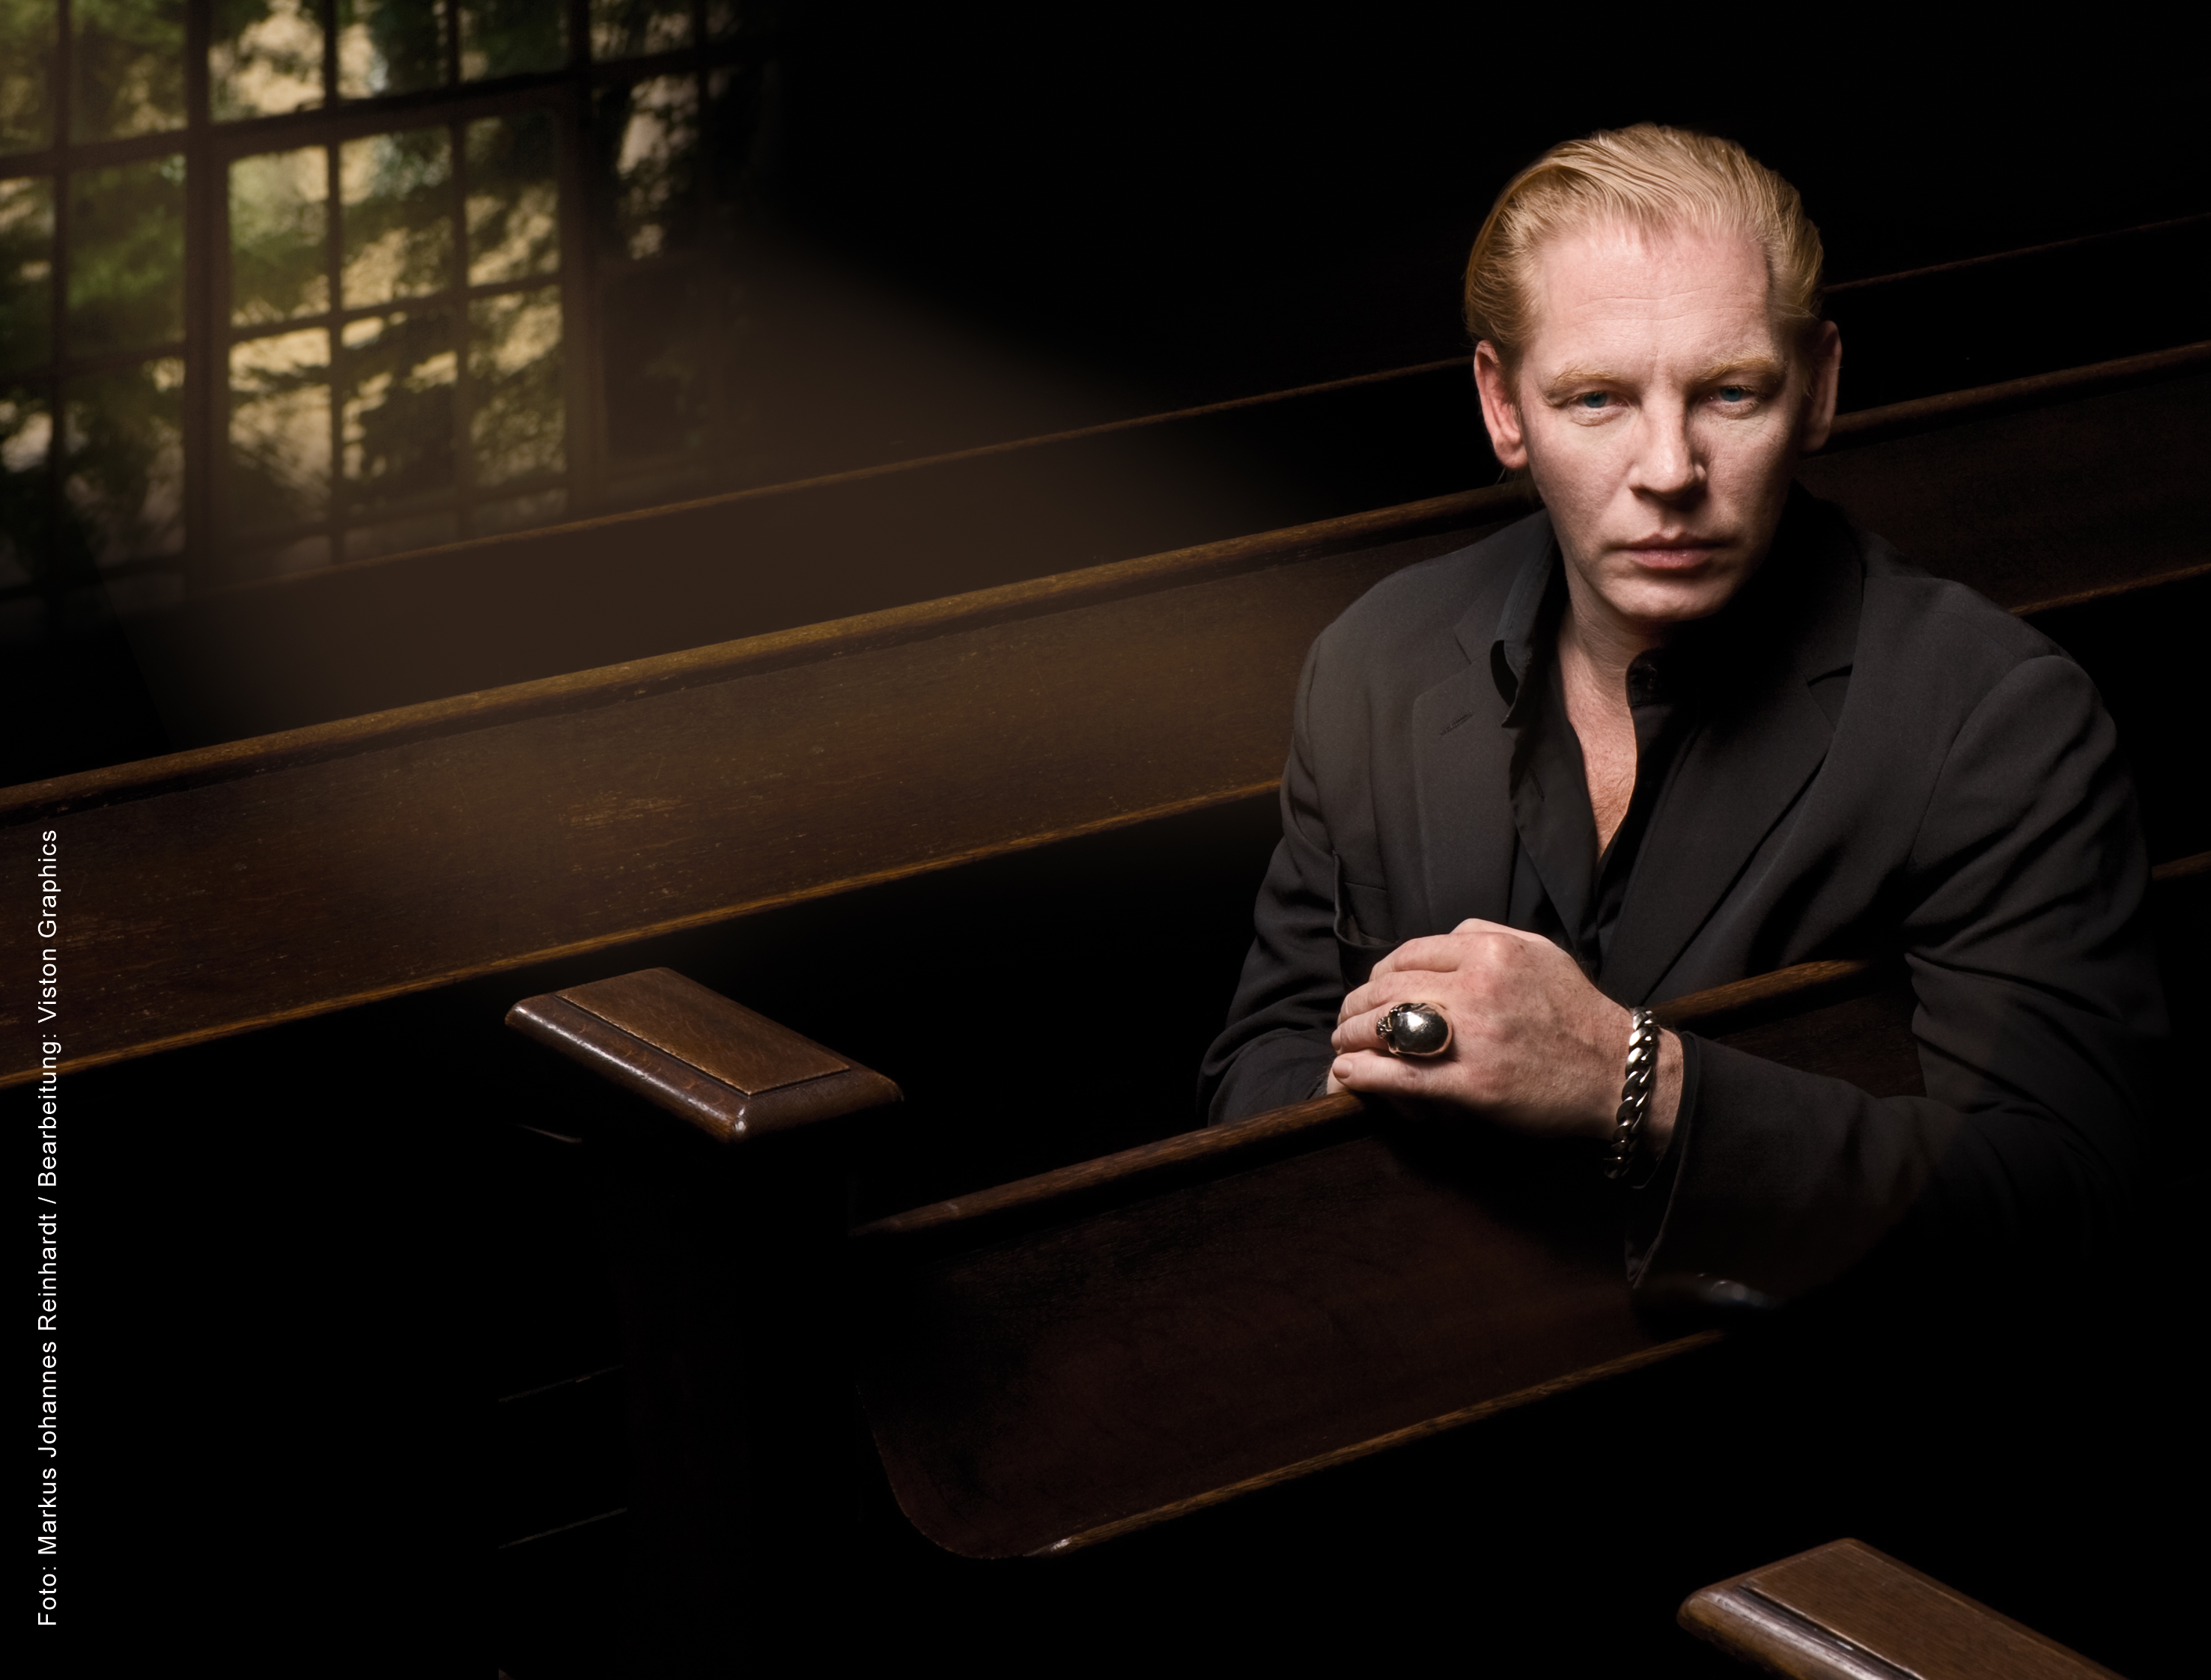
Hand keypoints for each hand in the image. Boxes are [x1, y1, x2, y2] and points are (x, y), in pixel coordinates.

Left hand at [1328, 919, 1680, 1150]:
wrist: (1617, 1072)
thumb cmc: (1578, 1014)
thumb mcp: (1542, 953)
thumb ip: (1491, 935)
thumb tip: (1446, 936)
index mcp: (1491, 951)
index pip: (1410, 954)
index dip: (1378, 973)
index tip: (1370, 989)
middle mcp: (1478, 986)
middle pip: (1389, 988)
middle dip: (1357, 1005)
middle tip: (1345, 1020)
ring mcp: (1473, 1036)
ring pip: (1387, 1026)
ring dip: (1352, 1036)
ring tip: (1342, 1045)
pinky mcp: (1471, 1084)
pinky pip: (1399, 1074)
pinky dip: (1363, 1073)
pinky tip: (1347, 1073)